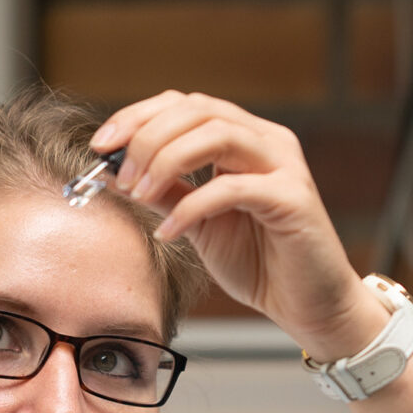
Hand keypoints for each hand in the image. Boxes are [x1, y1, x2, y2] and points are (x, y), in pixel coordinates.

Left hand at [91, 91, 385, 361]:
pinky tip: (170, 232)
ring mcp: (285, 166)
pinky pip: (231, 188)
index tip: (102, 145)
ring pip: (216, 135)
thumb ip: (167, 192)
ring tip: (139, 195)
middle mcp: (268, 141)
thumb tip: (118, 171)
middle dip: (147, 137)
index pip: (185, 105)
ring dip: (166, 161)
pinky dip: (191, 207)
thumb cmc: (261, 264)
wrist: (310, 307)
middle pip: (197, 110)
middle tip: (121, 175)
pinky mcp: (294, 198)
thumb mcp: (199, 222)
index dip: (138, 116)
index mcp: (246, 139)